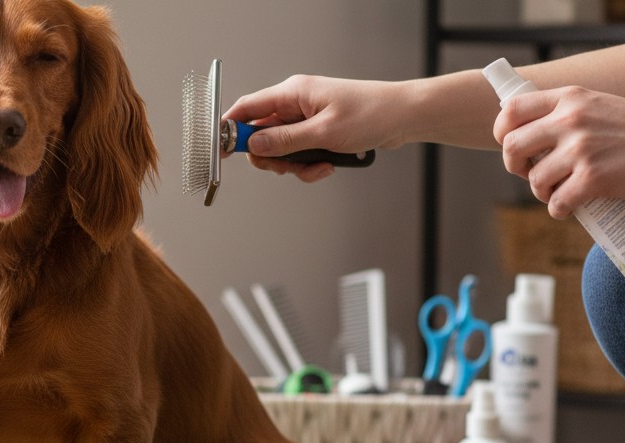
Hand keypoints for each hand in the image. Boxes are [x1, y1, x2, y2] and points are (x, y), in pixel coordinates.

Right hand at [223, 75, 404, 181]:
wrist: (404, 117)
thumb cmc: (371, 114)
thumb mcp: (323, 132)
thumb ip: (285, 141)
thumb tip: (253, 145)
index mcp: (293, 93)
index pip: (248, 108)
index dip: (231, 129)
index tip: (221, 150)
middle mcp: (296, 104)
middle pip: (261, 135)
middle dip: (271, 157)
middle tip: (285, 167)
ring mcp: (307, 120)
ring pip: (281, 150)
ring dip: (294, 165)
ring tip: (317, 166)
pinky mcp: (318, 133)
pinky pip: (300, 154)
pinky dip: (310, 165)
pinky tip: (328, 166)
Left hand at [494, 86, 624, 218]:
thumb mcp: (599, 108)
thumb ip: (565, 114)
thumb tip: (523, 133)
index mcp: (570, 98)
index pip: (512, 109)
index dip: (502, 131)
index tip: (510, 145)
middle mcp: (572, 119)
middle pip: (512, 147)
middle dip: (514, 167)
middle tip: (529, 173)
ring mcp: (581, 149)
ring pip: (534, 180)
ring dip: (543, 192)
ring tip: (559, 191)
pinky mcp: (592, 178)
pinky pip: (556, 202)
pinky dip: (560, 210)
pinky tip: (570, 207)